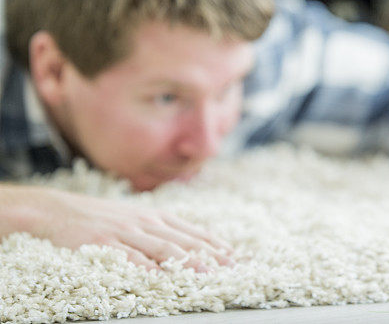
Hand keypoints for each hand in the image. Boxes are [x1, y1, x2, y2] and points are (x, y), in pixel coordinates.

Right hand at [1, 185, 233, 271]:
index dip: (214, 245)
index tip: (234, 257)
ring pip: (162, 248)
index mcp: (155, 217)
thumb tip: (189, 246)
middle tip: (230, 268)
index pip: (192, 232)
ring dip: (186, 262)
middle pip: (183, 241)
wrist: (56, 209)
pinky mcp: (103, 244)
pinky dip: (146, 268)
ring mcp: (125, 233)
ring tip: (205, 273)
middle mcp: (145, 223)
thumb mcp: (134, 219)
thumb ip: (160, 231)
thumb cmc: (99, 217)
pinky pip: (128, 258)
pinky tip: (160, 277)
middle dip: (209, 255)